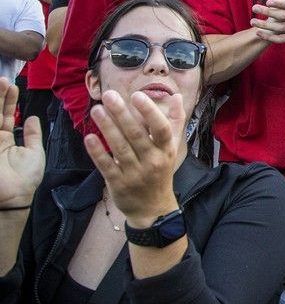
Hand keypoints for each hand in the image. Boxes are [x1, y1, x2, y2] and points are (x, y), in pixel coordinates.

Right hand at [0, 78, 43, 208]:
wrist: (14, 197)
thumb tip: (32, 118)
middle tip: (3, 79)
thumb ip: (32, 135)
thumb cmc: (25, 179)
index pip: (6, 115)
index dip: (9, 100)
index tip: (13, 85)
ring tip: (1, 82)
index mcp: (6, 140)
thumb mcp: (34, 153)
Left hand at [84, 90, 183, 224]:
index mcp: (167, 150)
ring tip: (96, 110)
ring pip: (120, 148)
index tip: (137, 95)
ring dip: (107, 128)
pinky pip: (106, 166)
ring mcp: (134, 173)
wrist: (152, 208)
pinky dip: (98, 152)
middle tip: (109, 95)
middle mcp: (152, 161)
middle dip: (122, 114)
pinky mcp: (118, 183)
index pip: (161, 129)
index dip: (149, 112)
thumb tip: (175, 96)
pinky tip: (89, 137)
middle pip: (137, 135)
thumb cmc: (162, 171)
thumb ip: (175, 121)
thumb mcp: (172, 147)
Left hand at [251, 0, 284, 42]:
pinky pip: (281, 39)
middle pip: (283, 16)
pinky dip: (270, 37)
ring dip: (265, 25)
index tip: (268, 1)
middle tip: (254, 7)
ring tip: (252, 21)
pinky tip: (259, 33)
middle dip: (268, 12)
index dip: (280, 3)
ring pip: (280, 28)